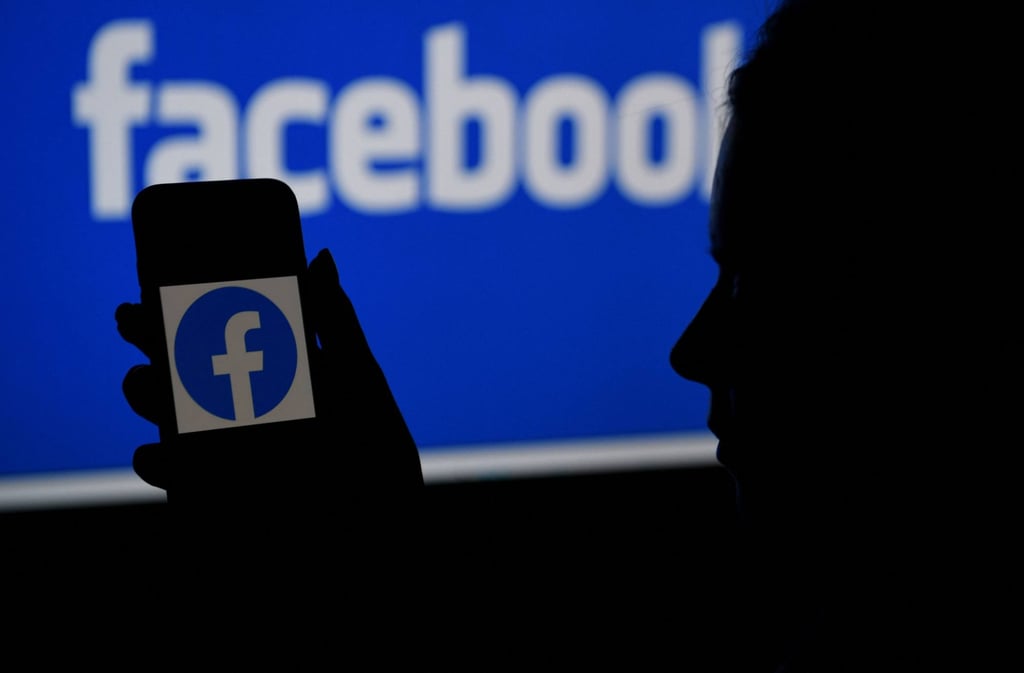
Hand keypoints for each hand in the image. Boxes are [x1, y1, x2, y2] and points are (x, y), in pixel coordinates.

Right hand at [116, 248, 422, 524]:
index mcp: (268, 375)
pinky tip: (154, 451)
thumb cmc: (377, 448)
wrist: (385, 521)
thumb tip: (321, 254)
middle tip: (134, 318)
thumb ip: (334, 320)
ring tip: (145, 379)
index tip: (155, 280)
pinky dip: (159, 464)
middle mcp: (239, 410)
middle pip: (179, 368)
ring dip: (145, 394)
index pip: (212, 333)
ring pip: (167, 416)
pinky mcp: (219, 497)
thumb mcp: (360, 380)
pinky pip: (176, 477)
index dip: (180, 307)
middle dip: (150, 343)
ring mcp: (226, 453)